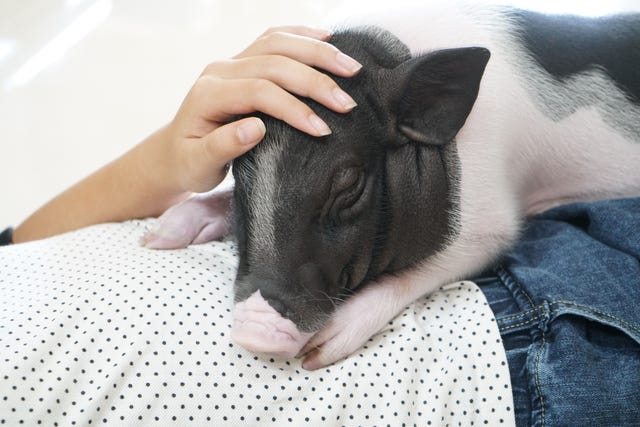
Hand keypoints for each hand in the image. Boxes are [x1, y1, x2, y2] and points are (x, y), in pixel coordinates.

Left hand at [161, 25, 361, 193]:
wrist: (174, 152)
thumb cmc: (189, 163)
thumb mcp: (199, 165)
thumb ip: (223, 146)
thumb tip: (256, 128)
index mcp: (209, 94)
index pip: (259, 92)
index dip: (293, 108)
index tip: (323, 130)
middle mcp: (221, 70)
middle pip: (274, 62)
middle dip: (315, 81)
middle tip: (347, 103)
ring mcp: (232, 61)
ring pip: (278, 43)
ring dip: (317, 53)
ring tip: (351, 68)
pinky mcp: (244, 61)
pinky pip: (274, 38)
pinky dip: (302, 35)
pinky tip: (327, 38)